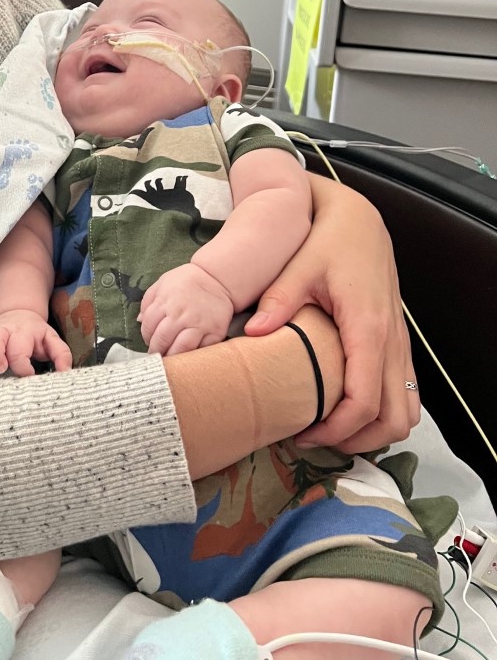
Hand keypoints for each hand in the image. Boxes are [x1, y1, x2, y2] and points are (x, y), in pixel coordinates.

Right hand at [0, 310, 72, 377]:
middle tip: (2, 371)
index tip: (29, 376)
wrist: (17, 316)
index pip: (19, 348)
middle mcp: (4, 331)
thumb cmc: (36, 335)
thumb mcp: (52, 340)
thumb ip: (61, 355)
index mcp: (24, 331)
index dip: (22, 367)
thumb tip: (65, 373)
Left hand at [138, 263, 233, 354]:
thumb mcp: (163, 283)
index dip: (146, 337)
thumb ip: (148, 301)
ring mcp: (198, 324)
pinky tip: (188, 357)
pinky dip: (194, 356)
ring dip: (173, 357)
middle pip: (162, 339)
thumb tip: (139, 320)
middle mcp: (180, 315)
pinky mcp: (215, 332)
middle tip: (156, 356)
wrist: (216, 278)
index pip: (148, 326)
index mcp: (165, 302)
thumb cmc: (186, 280)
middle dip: (156, 350)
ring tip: (170, 360)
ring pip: (181, 348)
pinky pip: (202, 350)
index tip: (149, 341)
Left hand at [244, 176, 419, 452]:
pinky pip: (404, 392)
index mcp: (368, 328)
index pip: (364, 402)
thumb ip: (279, 300)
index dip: (336, 430)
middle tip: (313, 437)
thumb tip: (253, 333)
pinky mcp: (397, 342)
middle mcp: (392, 342)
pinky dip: (382, 410)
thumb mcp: (300, 264)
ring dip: (374, 430)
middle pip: (393, 420)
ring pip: (406, 411)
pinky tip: (344, 403)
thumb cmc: (328, 240)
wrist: (357, 219)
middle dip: (357, 441)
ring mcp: (400, 344)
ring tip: (329, 426)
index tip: (303, 435)